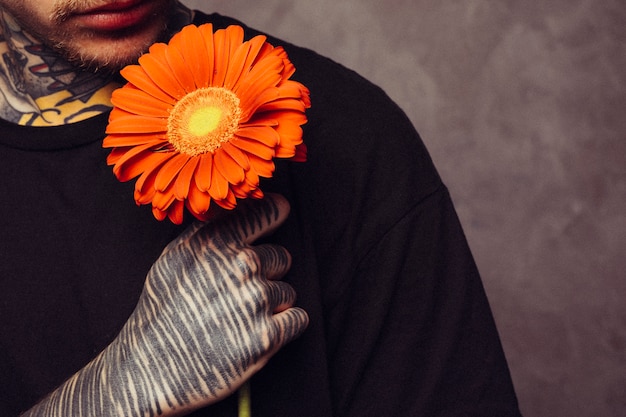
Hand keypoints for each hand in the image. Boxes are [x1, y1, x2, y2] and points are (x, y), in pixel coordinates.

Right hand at [24, 194, 307, 416]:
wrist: (150, 370)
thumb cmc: (162, 310)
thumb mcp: (174, 257)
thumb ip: (210, 230)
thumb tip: (245, 204)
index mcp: (217, 243)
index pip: (265, 212)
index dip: (275, 212)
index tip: (281, 210)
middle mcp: (241, 266)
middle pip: (282, 257)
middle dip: (267, 273)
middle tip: (239, 293)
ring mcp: (255, 301)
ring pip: (288, 291)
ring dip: (272, 304)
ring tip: (241, 318)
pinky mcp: (266, 337)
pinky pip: (298, 319)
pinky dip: (286, 326)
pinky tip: (259, 332)